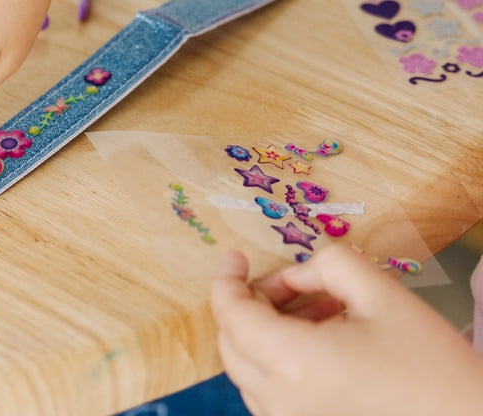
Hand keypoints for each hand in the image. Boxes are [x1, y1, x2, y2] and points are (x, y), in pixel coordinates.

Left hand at [210, 244, 482, 415]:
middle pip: (232, 343)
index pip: (231, 315)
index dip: (226, 279)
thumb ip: (328, 264)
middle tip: (287, 282)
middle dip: (249, 303)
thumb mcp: (381, 293)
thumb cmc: (431, 365)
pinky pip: (271, 395)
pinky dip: (279, 361)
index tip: (235, 256)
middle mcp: (282, 402)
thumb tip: (295, 274)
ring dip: (266, 331)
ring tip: (319, 309)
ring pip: (248, 371)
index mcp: (293, 364)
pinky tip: (323, 342)